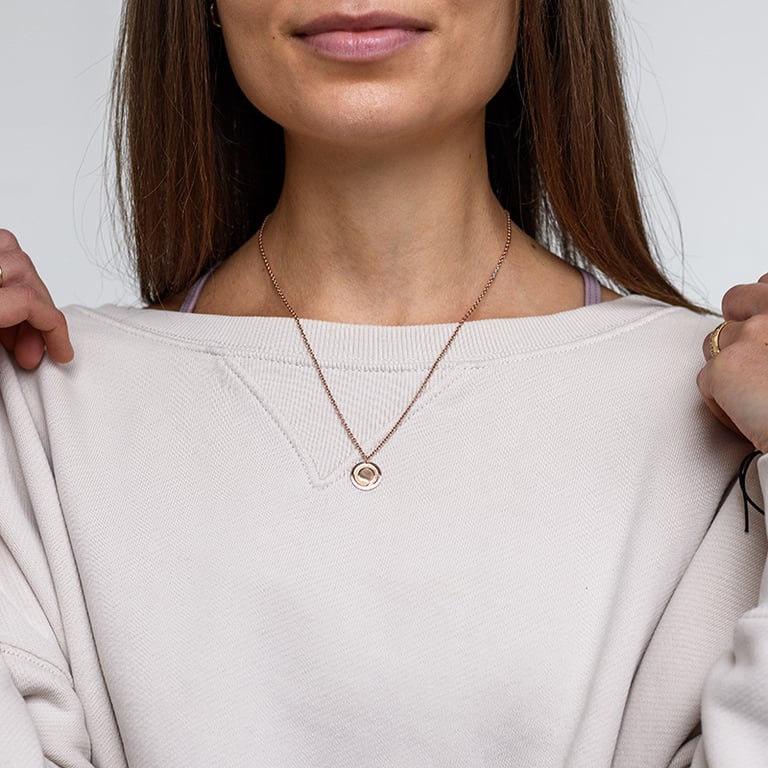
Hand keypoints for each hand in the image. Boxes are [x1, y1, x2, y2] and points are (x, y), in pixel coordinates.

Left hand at [0, 229, 73, 369]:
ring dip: (27, 284)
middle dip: (40, 314)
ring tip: (20, 321)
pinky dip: (10, 262)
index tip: (60, 352)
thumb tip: (29, 351)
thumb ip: (2, 341)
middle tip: (31, 349)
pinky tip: (6, 291)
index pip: (28, 302)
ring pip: (12, 248)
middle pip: (26, 274)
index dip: (54, 330)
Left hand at [698, 275, 767, 451]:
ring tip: (753, 394)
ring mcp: (749, 335)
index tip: (763, 326)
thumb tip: (762, 331)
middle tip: (747, 356)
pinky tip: (746, 417)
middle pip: (737, 299)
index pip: (767, 285)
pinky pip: (706, 380)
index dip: (759, 306)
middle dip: (736, 322)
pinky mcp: (723, 367)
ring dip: (728, 365)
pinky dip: (721, 402)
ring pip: (716, 340)